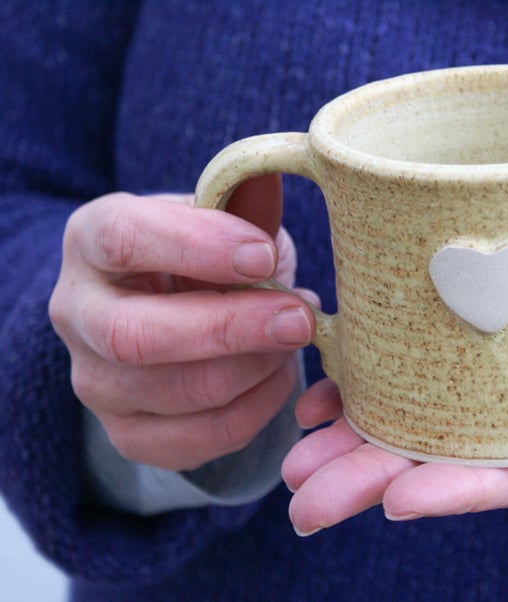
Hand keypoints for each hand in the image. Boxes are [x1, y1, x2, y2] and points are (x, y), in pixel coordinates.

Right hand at [49, 175, 316, 470]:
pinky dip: (257, 410)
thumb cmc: (205, 256)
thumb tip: (274, 171)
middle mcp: (77, 313)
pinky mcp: (129, 434)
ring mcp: (95, 382)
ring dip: (255, 370)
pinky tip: (279, 375)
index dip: (196, 248)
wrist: (178, 312)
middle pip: (137, 337)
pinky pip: (200, 440)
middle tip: (300, 318)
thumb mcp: (220, 219)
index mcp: (93, 239)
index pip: (123, 239)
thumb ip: (245, 202)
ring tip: (295, 338)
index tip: (264, 255)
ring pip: (176, 394)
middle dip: (231, 329)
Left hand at [281, 267, 507, 534]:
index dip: (456, 489)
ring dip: (350, 444)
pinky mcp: (480, 371)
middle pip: (441, 464)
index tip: (398, 499)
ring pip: (415, 432)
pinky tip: (324, 395)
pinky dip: (369, 393)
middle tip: (304, 497)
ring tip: (294, 457)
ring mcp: (497, 405)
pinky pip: (417, 388)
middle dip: (370, 481)